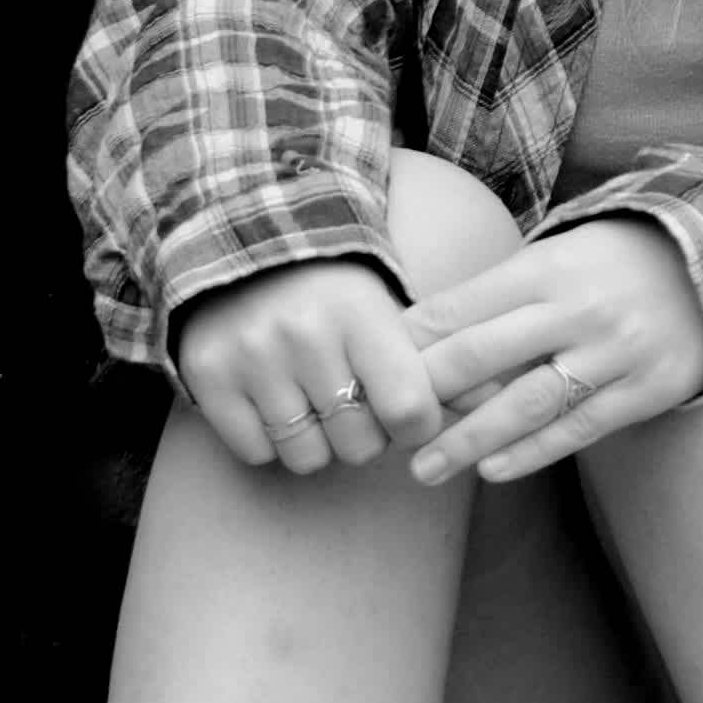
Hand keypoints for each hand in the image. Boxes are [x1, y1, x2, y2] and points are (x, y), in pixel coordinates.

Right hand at [175, 261, 444, 474]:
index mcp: (362, 312)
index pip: (408, 409)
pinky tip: (273, 400)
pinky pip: (256, 452)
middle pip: (359, 445)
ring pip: (307, 456)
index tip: (408, 416)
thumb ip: (441, 359)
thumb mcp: (392, 310)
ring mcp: (250, 357)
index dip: (416, 426)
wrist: (245, 246)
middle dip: (365, 435)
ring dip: (317, 441)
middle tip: (354, 402)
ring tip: (314, 400)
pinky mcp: (208, 376)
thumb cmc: (336, 292)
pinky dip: (269, 440)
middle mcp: (304, 334)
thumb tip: (495, 400)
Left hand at [401, 216, 702, 485]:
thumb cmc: (619, 261)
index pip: (460, 309)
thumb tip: (424, 335)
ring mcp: (616, 351)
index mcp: (548, 267)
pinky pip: (580, 427)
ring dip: (468, 441)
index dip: (409, 346)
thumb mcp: (561, 254)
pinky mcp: (647, 389)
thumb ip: (503, 292)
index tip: (370, 375)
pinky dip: (533, 452)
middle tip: (380, 428)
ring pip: (527, 403)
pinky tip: (492, 470)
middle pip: (481, 355)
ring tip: (424, 469)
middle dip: (424, 396)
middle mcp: (578, 308)